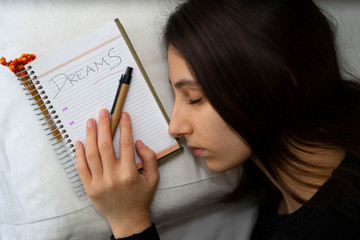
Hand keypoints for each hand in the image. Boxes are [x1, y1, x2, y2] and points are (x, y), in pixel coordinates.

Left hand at [75, 109, 158, 237]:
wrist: (127, 220)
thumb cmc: (141, 197)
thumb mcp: (154, 178)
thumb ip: (149, 158)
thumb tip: (138, 142)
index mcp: (130, 173)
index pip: (126, 144)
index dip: (125, 127)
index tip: (123, 115)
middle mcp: (113, 176)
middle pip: (105, 146)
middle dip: (104, 126)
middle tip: (103, 112)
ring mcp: (99, 182)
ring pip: (92, 154)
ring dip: (90, 136)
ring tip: (90, 122)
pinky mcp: (89, 188)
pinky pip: (81, 168)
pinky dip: (79, 154)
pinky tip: (80, 142)